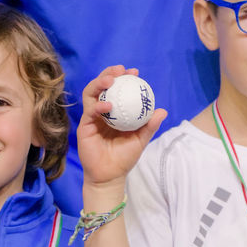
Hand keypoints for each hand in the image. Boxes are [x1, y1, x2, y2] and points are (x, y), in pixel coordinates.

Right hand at [77, 66, 165, 191]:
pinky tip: (107, 106)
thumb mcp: (140, 139)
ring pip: (90, 94)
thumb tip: (162, 110)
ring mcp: (91, 118)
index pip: (116, 89)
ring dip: (99, 84)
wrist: (110, 176)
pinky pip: (89, 112)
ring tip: (110, 80)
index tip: (134, 72)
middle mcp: (101, 111)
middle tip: (120, 70)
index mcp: (114, 111)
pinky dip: (98, 107)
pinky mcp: (84, 127)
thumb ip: (149, 125)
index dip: (123, 78)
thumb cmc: (124, 157)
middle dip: (108, 74)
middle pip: (100, 86)